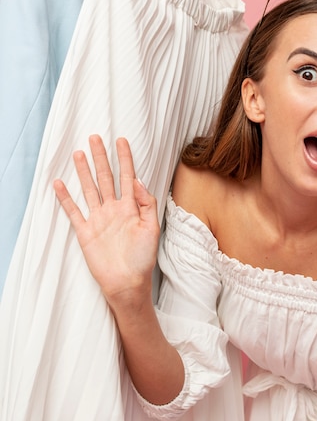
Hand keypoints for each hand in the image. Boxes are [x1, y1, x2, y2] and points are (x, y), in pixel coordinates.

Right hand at [53, 135, 160, 309]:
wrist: (127, 282)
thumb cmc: (143, 257)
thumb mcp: (152, 228)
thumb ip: (146, 203)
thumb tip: (138, 180)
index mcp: (131, 207)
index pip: (128, 177)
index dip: (125, 159)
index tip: (122, 141)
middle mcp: (114, 209)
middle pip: (106, 178)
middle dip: (101, 158)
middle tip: (95, 138)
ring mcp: (98, 219)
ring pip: (89, 189)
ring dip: (83, 172)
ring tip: (78, 154)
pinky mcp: (85, 232)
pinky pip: (74, 211)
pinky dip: (66, 198)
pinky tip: (59, 183)